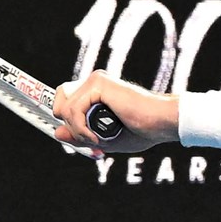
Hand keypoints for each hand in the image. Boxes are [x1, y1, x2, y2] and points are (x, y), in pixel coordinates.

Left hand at [51, 70, 174, 153]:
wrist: (163, 123)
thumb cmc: (143, 131)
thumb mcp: (105, 139)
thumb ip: (81, 135)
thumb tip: (57, 133)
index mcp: (98, 91)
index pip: (67, 101)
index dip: (68, 121)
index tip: (83, 139)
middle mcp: (95, 82)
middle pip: (59, 99)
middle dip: (68, 124)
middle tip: (90, 139)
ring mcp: (96, 81)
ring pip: (64, 108)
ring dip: (77, 131)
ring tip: (96, 140)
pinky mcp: (98, 84)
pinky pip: (73, 110)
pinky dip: (81, 128)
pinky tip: (96, 137)